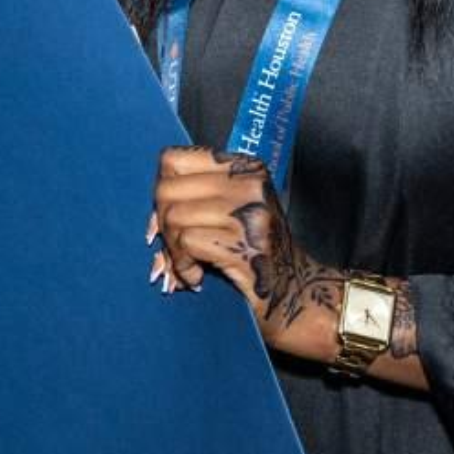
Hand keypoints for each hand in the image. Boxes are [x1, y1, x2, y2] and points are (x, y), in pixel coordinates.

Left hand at [150, 147, 342, 361]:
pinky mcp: (244, 244)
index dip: (162, 191)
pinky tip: (197, 277)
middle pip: (168, 189)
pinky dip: (183, 266)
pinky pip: (187, 243)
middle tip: (175, 248)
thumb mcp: (237, 208)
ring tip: (187, 266)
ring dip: (172, 250)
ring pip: (175, 217)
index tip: (168, 217)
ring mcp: (249, 212)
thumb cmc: (259, 253)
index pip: (174, 160)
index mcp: (245, 166)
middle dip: (161, 224)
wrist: (299, 293)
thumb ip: (202, 194)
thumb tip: (153, 203)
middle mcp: (249, 182)